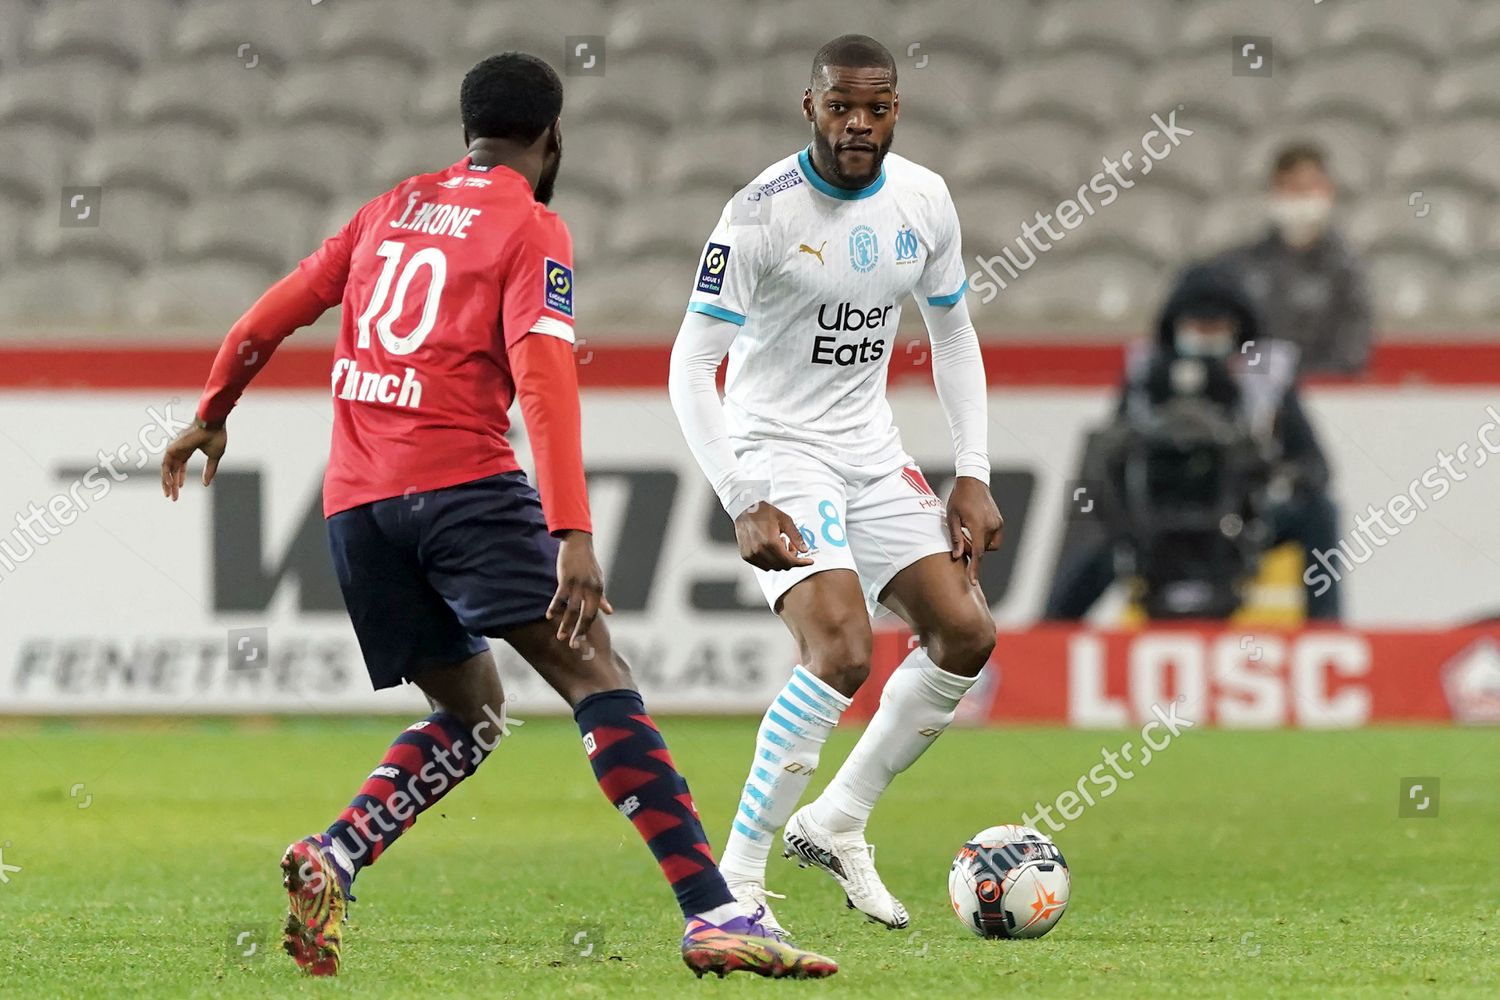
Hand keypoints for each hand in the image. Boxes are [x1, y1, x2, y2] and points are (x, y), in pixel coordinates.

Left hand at [161, 421, 227, 500]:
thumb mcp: (214, 457)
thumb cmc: (216, 436)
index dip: (180, 478)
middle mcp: (179, 449)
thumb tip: (206, 484)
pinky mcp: (172, 448)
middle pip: (172, 470)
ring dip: (167, 483)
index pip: (180, 467)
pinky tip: (170, 485)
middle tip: (172, 497)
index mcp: (188, 450)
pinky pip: (165, 465)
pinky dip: (166, 475)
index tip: (180, 488)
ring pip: (166, 469)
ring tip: (169, 495)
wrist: (213, 423)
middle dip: (173, 484)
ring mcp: (174, 448)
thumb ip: (210, 470)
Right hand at [547, 531, 613, 648]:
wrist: (579, 543)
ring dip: (565, 624)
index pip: (592, 615)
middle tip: (573, 646)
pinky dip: (555, 607)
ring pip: (571, 609)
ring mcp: (578, 585)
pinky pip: (560, 597)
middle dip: (578, 632)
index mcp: (598, 591)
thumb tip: (609, 612)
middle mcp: (590, 590)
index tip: (580, 641)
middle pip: (584, 616)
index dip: (586, 629)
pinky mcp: (566, 579)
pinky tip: (549, 616)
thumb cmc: (588, 564)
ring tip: (560, 637)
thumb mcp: (598, 581)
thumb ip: (601, 598)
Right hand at [734, 501, 813, 570]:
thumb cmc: (764, 512)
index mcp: (770, 543)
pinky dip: (770, 560)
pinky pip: (762, 565)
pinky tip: (771, 547)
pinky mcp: (746, 555)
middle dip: (790, 559)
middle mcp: (759, 551)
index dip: (801, 563)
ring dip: (780, 560)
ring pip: (772, 567)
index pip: (789, 561)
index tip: (809, 561)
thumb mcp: (785, 520)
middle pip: (782, 566)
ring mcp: (751, 555)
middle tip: (791, 546)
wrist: (744, 508)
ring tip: (780, 544)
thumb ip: (796, 537)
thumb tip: (804, 550)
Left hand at [946, 476, 1003, 585]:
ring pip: (988, 546)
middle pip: (982, 550)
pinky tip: (975, 529)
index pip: (977, 553)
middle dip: (971, 549)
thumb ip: (956, 538)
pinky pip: (993, 539)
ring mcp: (997, 523)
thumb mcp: (952, 518)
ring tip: (967, 531)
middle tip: (960, 538)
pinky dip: (985, 539)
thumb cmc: (958, 499)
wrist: (972, 482)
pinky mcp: (999, 522)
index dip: (974, 569)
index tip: (972, 582)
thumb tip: (957, 556)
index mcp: (978, 526)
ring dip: (979, 544)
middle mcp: (992, 526)